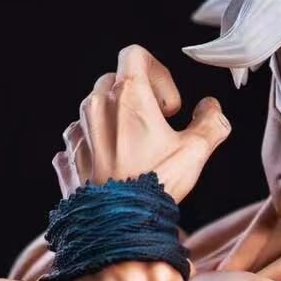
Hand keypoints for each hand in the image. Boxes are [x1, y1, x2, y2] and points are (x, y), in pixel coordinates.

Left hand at [54, 45, 230, 203]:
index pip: (135, 54)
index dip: (158, 73)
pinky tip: (111, 165)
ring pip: (94, 107)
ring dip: (115, 119)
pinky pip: (78, 137)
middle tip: (156, 128)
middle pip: (115, 80)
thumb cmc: (155, 186)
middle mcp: (96, 106)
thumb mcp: (196, 152)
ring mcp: (78, 131)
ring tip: (134, 148)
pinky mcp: (68, 156)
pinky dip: (94, 143)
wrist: (120, 227)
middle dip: (137, 98)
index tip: (169, 107)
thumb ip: (211, 122)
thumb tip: (211, 109)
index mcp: (127, 95)